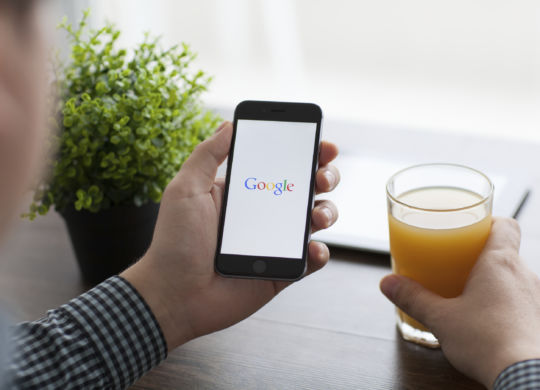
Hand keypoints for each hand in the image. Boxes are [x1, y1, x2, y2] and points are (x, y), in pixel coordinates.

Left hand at [122, 121, 339, 349]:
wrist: (174, 295)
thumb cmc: (175, 242)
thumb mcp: (185, 189)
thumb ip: (207, 155)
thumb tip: (229, 124)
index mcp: (244, 192)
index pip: (280, 165)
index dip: (305, 152)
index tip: (323, 145)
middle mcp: (263, 213)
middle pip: (306, 188)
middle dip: (324, 176)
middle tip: (322, 177)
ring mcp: (275, 242)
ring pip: (315, 220)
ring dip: (327, 212)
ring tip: (316, 216)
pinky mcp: (282, 270)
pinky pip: (310, 259)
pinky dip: (318, 253)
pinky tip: (311, 249)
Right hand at [380, 217, 539, 387]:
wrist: (523, 376)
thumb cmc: (486, 342)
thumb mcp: (440, 317)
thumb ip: (413, 297)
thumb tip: (388, 283)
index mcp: (500, 263)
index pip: (504, 225)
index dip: (487, 222)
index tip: (468, 230)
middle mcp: (523, 275)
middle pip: (504, 251)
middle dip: (478, 256)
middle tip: (455, 265)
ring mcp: (535, 298)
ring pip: (512, 277)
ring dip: (491, 281)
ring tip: (466, 296)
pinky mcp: (537, 319)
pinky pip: (519, 300)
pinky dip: (502, 303)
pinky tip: (485, 321)